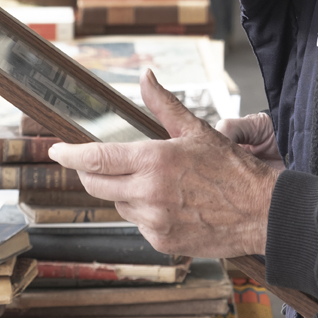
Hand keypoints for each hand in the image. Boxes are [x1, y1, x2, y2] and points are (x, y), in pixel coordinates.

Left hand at [48, 69, 278, 257]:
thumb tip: (146, 76)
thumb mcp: (198, 129)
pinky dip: (144, 211)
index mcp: (154, 161)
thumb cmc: (233, 170)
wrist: (261, 213)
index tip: (56, 150)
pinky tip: (168, 202)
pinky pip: (139, 223)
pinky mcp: (161, 242)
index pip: (96, 159)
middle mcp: (148, 193)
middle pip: (96, 185)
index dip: (70, 155)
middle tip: (92, 163)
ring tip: (154, 181)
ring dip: (124, 191)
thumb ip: (163, 104)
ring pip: (119, 204)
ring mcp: (154, 221)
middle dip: (89, 173)